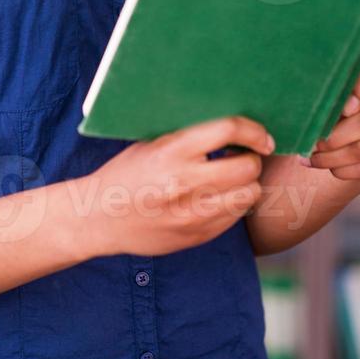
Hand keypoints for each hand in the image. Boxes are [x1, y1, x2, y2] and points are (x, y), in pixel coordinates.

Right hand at [83, 116, 274, 257]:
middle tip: (244, 156)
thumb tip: (231, 122)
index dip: (253, 130)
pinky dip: (234, 204)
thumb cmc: (126, 173)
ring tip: (234, 178)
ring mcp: (192, 214)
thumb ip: (188, 135)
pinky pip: (235, 217)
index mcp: (172, 151)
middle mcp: (185, 183)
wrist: (98, 217)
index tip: (261, 136)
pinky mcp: (196, 236)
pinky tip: (219, 197)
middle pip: (247, 167)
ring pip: (248, 195)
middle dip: (252, 159)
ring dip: (247, 184)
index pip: (228, 130)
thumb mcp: (151, 143)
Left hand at [308, 51, 359, 181]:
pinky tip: (327, 165)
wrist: (349, 129)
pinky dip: (343, 169)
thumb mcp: (329, 88)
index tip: (342, 107)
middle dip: (335, 137)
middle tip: (311, 143)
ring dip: (333, 158)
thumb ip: (327, 90)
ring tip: (311, 158)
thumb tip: (312, 106)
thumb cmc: (331, 100)